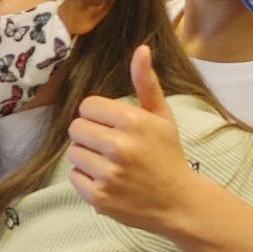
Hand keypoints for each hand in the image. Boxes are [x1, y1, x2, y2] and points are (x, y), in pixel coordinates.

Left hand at [66, 44, 199, 234]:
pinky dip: (86, 179)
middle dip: (89, 134)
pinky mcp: (99, 198)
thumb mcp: (161, 116)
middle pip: (76, 128)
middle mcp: (119, 147)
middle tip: (108, 144)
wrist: (179, 203)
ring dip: (86, 156)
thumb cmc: (167, 154)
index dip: (98, 115)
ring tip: (108, 162)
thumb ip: (146, 82)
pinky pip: (74, 177)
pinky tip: (106, 180)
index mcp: (134, 122)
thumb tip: (141, 48)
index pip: (88, 106)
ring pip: (73, 153)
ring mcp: (108, 175)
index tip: (112, 125)